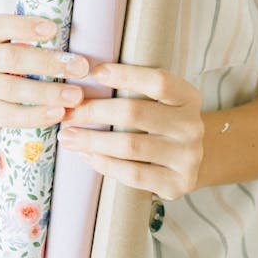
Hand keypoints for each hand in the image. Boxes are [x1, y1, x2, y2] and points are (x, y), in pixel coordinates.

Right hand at [0, 14, 88, 129]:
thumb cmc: (9, 60)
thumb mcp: (12, 42)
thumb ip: (35, 36)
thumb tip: (79, 24)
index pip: (2, 25)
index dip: (26, 26)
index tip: (54, 28)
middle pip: (11, 58)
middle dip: (49, 63)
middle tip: (81, 67)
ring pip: (13, 89)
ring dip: (48, 93)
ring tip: (76, 96)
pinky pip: (11, 116)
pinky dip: (36, 115)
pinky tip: (58, 113)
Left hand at [58, 63, 203, 200]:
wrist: (188, 161)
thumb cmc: (161, 122)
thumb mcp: (159, 100)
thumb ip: (133, 89)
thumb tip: (84, 77)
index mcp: (188, 97)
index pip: (157, 81)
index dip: (125, 75)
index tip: (93, 72)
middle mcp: (192, 126)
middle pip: (136, 113)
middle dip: (94, 111)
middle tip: (66, 112)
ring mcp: (187, 157)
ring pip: (130, 146)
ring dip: (92, 140)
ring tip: (67, 136)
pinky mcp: (177, 185)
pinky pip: (133, 174)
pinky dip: (105, 164)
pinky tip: (86, 156)